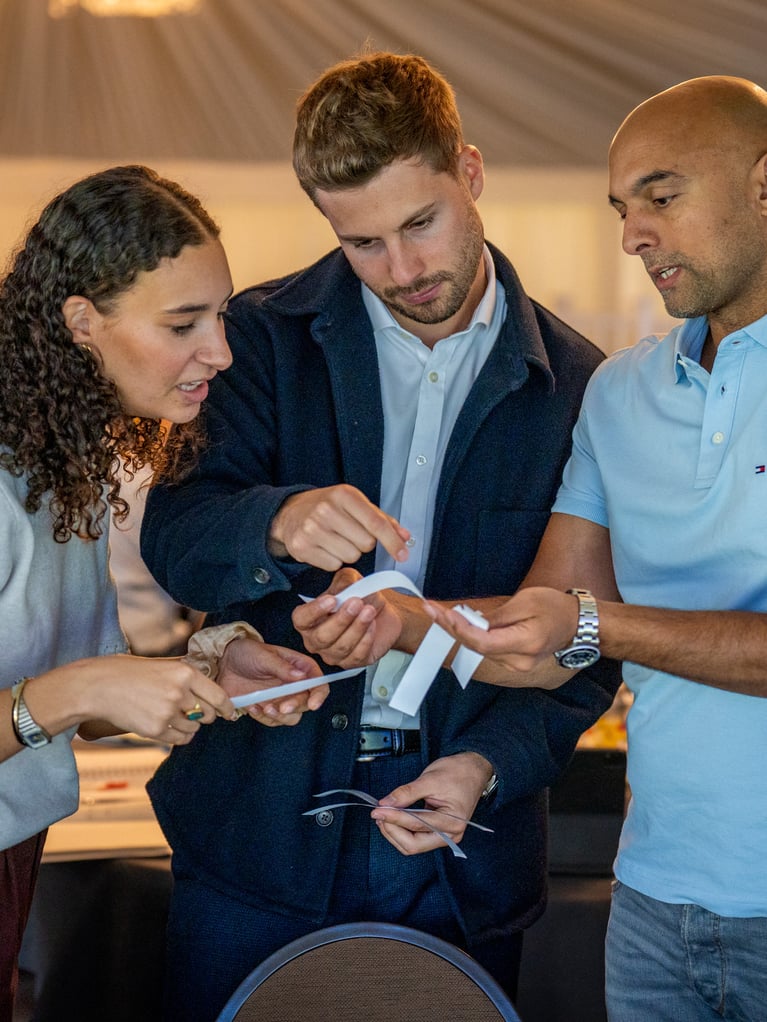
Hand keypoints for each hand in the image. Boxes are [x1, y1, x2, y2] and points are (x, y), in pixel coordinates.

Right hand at [72, 655, 237, 744]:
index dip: (227, 707)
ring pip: (193, 727)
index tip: (229, 712)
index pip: (218, 695)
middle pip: (208, 714)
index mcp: (184, 672)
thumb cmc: (127, 673)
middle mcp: (179, 692)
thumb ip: (185, 677)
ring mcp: (167, 712)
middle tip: (194, 712)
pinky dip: (178, 737)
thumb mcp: (161, 665)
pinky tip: (168, 728)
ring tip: (170, 715)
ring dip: (188, 726)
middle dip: (205, 716)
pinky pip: (179, 739)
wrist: (97, 686)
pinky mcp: (155, 729)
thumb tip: (209, 689)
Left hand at [218, 637, 328, 726]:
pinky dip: (263, 718)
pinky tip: (252, 706)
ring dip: (279, 716)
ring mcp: (281, 698)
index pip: (319, 683)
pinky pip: (272, 721)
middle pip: (306, 703)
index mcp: (299, 667)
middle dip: (295, 706)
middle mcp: (294, 685)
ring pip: (292, 717)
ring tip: (263, 706)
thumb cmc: (246, 653)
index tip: (312, 704)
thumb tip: (301, 676)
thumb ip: (282, 667)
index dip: (319, 695)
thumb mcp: (263, 655)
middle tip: (280, 706)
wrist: (223, 664)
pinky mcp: (268, 708)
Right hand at [268, 484, 410, 570]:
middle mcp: (326, 510)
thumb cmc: (328, 507)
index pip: (376, 523)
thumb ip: (381, 519)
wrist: (289, 512)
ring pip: (351, 557)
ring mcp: (312, 529)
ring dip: (349, 552)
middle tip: (350, 533)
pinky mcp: (302, 547)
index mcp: (344, 495)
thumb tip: (405, 537)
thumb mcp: (354, 503)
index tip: (403, 555)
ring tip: (336, 539)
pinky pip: (334, 565)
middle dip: (364, 543)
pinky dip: (334, 560)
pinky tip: (325, 547)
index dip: (393, 542)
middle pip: (366, 544)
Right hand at [292, 568, 403, 667]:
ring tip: (368, 611)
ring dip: (357, 626)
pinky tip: (372, 625)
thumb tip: (340, 589)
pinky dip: (366, 639)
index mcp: (309, 619)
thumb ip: (343, 582)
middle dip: (341, 619)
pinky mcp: (351, 662)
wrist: (381, 611)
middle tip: (356, 603)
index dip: (314, 611)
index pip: (301, 619)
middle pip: (322, 637)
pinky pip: (356, 655)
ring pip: (341, 646)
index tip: (332, 600)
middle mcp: (316, 639)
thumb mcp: (351, 581)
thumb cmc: (361, 597)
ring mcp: (332, 654)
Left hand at [369, 752, 492, 854]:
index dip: (393, 817)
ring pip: (412, 845)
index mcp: (453, 821)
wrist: (473, 770)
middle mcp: (450, 834)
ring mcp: (445, 836)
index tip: (377, 809)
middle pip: (413, 844)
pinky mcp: (438, 832)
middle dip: (392, 831)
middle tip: (378, 814)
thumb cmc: (457, 772)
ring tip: (384, 815)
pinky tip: (393, 819)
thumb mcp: (430, 779)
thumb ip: (406, 793)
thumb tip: (385, 804)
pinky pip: (416, 839)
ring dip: (394, 833)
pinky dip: (401, 831)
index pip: (416, 824)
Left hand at [423, 587, 580, 687]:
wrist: (576, 624)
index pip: (482, 642)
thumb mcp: (525, 602)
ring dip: (457, 632)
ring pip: (479, 650)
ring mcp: (517, 666)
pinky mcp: (513, 664)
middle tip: (430, 609)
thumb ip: (496, 617)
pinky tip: (456, 623)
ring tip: (437, 613)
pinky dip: (470, 637)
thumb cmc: (554, 607)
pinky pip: (486, 651)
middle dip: (450, 627)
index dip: (458, 628)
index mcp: (525, 644)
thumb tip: (470, 621)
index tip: (440, 612)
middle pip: (476, 647)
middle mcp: (519, 662)